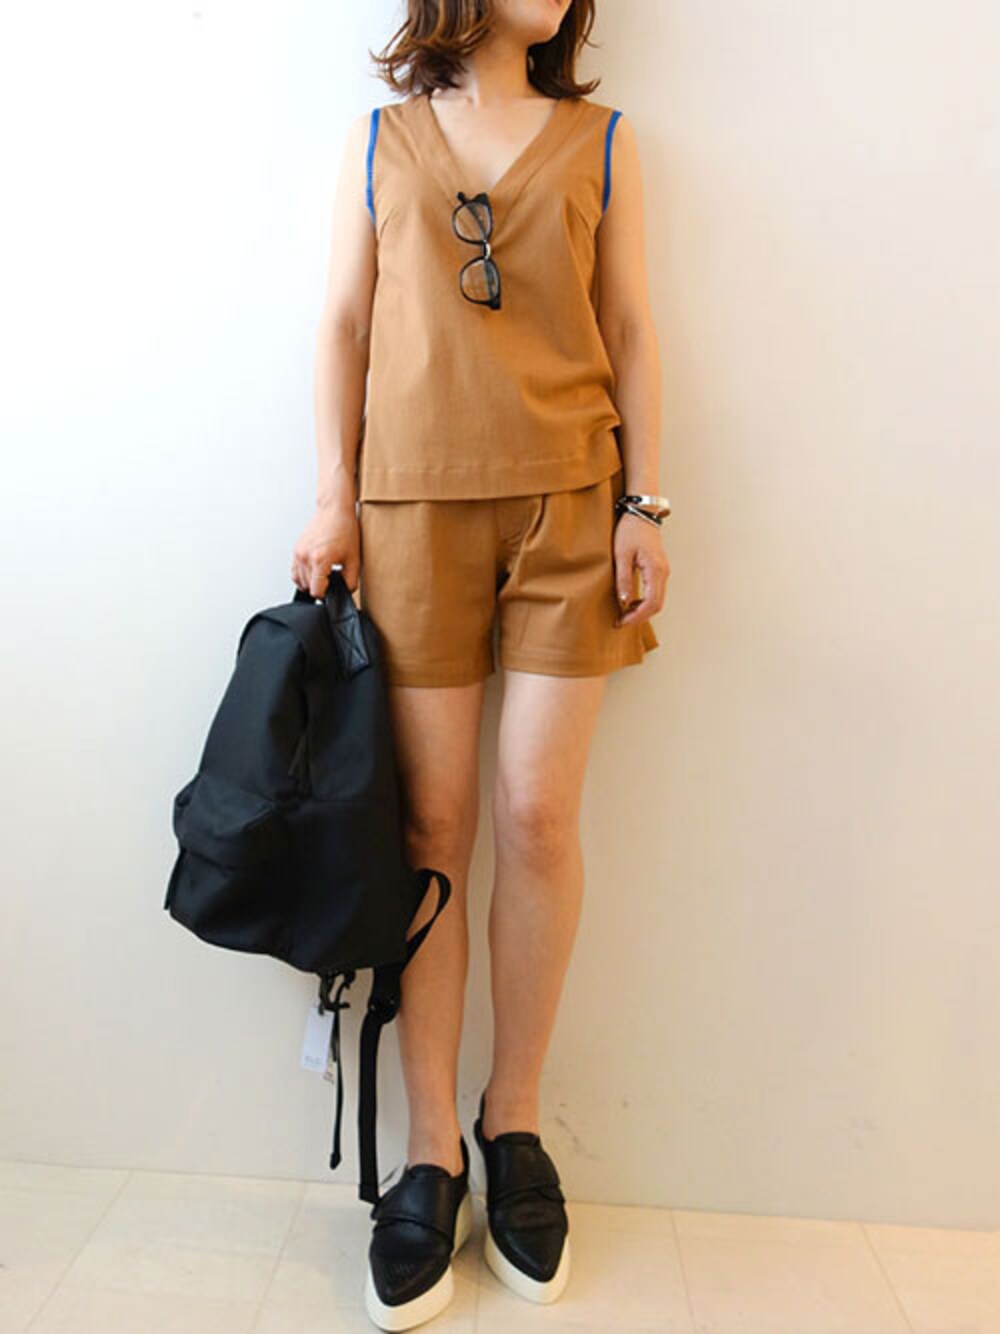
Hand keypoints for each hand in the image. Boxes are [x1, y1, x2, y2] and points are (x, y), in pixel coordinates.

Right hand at [291, 498, 360, 596]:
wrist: (334, 511)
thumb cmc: (344, 530)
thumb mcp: (354, 559)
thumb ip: (351, 580)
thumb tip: (346, 591)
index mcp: (319, 560)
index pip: (317, 591)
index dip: (327, 594)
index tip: (333, 588)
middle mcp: (305, 557)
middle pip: (308, 587)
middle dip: (321, 586)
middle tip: (332, 576)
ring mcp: (298, 553)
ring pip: (299, 581)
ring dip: (311, 581)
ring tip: (324, 572)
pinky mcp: (296, 550)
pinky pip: (294, 571)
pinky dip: (303, 575)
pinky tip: (314, 570)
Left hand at [613, 511, 669, 627]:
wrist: (641, 513)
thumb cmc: (630, 530)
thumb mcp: (621, 555)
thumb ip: (623, 579)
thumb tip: (624, 601)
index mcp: (655, 570)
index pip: (650, 603)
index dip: (636, 617)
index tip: (620, 622)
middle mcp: (663, 573)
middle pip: (656, 605)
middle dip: (639, 617)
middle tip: (620, 621)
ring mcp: (663, 571)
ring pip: (656, 600)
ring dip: (641, 610)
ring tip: (623, 613)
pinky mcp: (659, 569)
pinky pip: (655, 592)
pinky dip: (644, 601)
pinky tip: (630, 601)